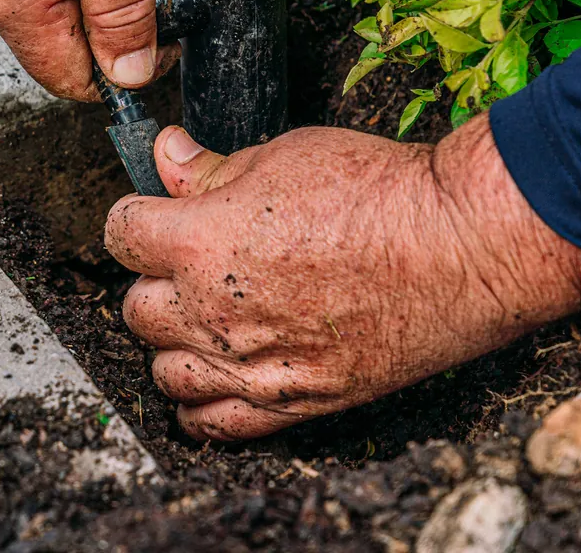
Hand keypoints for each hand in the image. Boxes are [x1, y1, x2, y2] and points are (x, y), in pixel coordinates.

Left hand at [104, 115, 580, 440]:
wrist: (459, 247)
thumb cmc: (379, 193)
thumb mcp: (283, 155)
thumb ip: (212, 169)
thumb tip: (167, 155)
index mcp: (199, 242)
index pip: (121, 233)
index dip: (138, 218)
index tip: (157, 215)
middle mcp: (211, 311)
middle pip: (136, 307)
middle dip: (156, 281)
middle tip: (192, 262)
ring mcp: (248, 365)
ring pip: (164, 370)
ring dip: (176, 343)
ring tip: (207, 317)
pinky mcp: (290, 403)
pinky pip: (212, 424)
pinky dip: (201, 406)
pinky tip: (215, 379)